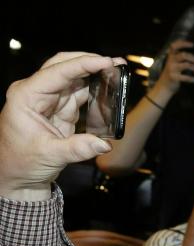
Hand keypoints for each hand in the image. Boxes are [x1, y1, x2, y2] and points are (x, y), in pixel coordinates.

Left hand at [0, 52, 120, 200]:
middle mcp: (36, 92)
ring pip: (74, 78)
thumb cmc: (22, 162)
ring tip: (117, 72)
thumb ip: (78, 148)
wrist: (17, 176)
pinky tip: (110, 89)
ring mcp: (49, 100)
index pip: (57, 72)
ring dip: (95, 74)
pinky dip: (96, 91)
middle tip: (115, 62)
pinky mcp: (61, 110)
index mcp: (26, 96)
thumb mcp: (50, 155)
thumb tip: (104, 144)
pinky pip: (80, 94)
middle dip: (89, 61)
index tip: (106, 62)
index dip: (83, 65)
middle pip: (64, 66)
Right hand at [154, 40, 193, 101]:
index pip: (174, 46)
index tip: (192, 44)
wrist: (164, 86)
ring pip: (186, 65)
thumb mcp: (173, 63)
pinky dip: (192, 78)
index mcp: (171, 56)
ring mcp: (172, 69)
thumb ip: (180, 58)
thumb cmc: (172, 73)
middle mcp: (170, 61)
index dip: (183, 43)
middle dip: (192, 57)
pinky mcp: (174, 77)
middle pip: (183, 55)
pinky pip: (185, 77)